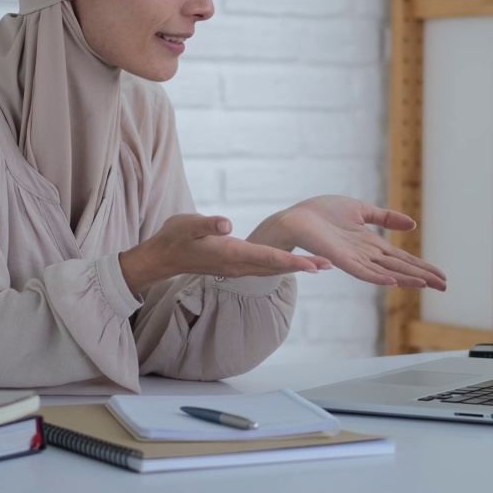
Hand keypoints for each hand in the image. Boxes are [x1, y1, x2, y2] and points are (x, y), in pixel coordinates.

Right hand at [119, 213, 331, 295]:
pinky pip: (266, 268)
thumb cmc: (174, 237)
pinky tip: (297, 263)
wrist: (163, 258)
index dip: (291, 260)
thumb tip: (227, 223)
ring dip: (298, 267)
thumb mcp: (186, 224)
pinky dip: (284, 266)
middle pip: (277, 267)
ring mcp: (238, 268)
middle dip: (304, 267)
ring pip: (273, 269)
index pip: (267, 257)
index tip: (312, 264)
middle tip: (330, 264)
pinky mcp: (237, 266)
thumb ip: (206, 223)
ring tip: (322, 265)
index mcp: (231, 253)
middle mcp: (238, 265)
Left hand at [251, 196, 446, 290]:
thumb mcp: (361, 210)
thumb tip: (412, 225)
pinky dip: (378, 277)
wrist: (297, 217)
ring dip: (406, 279)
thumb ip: (386, 218)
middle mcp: (366, 255)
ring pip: (386, 273)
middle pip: (400, 268)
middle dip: (422, 276)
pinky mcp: (341, 259)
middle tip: (444, 285)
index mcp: (372, 244)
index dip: (422, 266)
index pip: (402, 258)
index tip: (441, 275)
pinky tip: (393, 282)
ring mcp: (354, 259)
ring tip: (426, 285)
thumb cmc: (323, 213)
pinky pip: (362, 271)